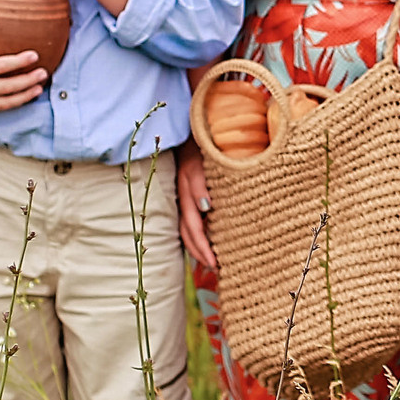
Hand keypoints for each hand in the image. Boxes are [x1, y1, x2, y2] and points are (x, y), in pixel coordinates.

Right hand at [175, 141, 215, 273]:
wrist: (191, 130)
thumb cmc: (201, 145)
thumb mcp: (199, 162)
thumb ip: (200, 185)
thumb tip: (206, 208)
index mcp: (186, 193)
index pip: (193, 228)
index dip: (203, 248)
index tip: (215, 263)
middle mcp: (183, 198)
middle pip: (188, 233)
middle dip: (200, 253)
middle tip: (216, 270)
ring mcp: (183, 196)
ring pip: (186, 229)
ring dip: (197, 248)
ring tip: (211, 264)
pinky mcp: (187, 194)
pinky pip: (189, 220)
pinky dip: (196, 236)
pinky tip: (205, 245)